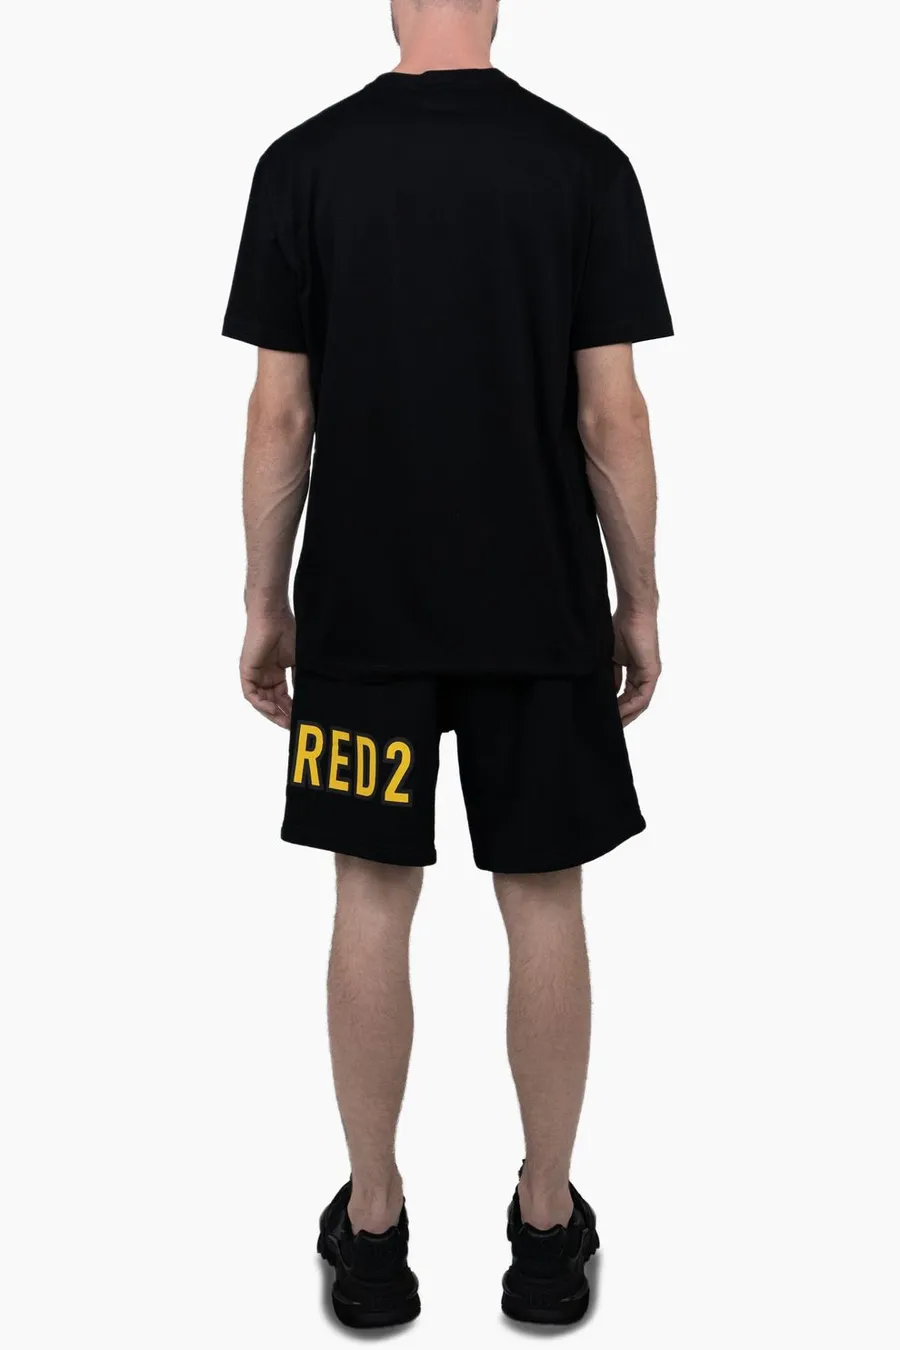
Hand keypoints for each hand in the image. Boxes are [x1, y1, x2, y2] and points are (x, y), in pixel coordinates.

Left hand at [240, 610, 294, 728]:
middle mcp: (264, 677)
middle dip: (283, 716)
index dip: (292, 710)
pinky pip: (252, 695)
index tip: (302, 719)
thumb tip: (307, 698)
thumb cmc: (287, 632)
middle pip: (272, 703)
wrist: (274, 616)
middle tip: (295, 726)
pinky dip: (262, 704)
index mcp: (276, 674)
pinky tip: (274, 709)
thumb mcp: (297, 662)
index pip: (283, 698)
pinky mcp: (247, 672)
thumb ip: (298, 680)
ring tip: (286, 721)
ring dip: (273, 713)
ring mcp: (255, 675)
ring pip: (262, 702)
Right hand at [613, 608, 660, 726]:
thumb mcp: (611, 658)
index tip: (605, 718)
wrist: (632, 612)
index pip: (627, 697)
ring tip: (612, 724)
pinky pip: (643, 697)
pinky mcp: (651, 672)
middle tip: (608, 727)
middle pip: (635, 704)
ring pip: (639, 704)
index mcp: (636, 672)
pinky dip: (631, 706)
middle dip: (622, 717)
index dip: (617, 709)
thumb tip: (608, 693)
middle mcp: (645, 676)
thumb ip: (611, 676)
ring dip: (626, 715)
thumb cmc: (621, 628)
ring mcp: (649, 675)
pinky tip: (619, 713)